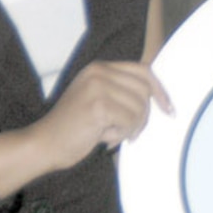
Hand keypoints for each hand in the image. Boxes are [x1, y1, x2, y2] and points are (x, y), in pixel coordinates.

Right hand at [29, 60, 171, 171]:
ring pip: (139, 108)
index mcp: (99, 68)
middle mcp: (99, 72)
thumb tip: (157, 98)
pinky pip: (130, 122)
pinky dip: (121, 135)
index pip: (143, 71)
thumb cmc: (73, 128)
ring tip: (109, 133)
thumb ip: (121, 93)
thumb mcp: (97, 100)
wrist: (44, 144)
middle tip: (129, 132)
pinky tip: (103, 137)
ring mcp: (98, 87)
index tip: (168, 109)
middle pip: (144, 91)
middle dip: (143, 116)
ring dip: (130, 128)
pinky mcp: (99, 105)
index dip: (159, 90)